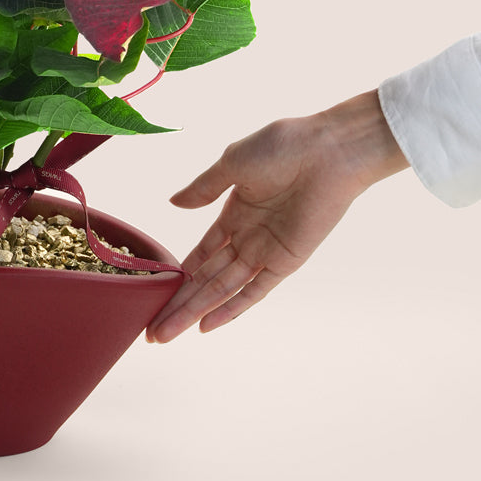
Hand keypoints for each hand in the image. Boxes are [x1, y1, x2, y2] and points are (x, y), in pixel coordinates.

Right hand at [146, 91, 407, 342]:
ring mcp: (264, 251)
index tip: (154, 294)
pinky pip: (255, 291)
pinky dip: (232, 309)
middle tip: (152, 331)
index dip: (177, 277)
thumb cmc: (282, 146)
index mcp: (233, 213)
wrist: (327, 150)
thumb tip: (173, 204)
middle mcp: (247, 237)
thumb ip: (203, 188)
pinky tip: (207, 326)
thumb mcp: (231, 163)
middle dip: (178, 305)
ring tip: (166, 334)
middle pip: (205, 280)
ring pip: (221, 289)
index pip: (199, 255)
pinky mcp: (285, 261)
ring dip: (194, 311)